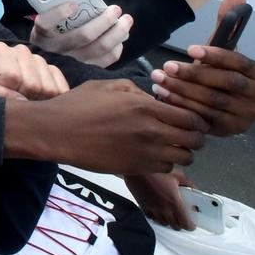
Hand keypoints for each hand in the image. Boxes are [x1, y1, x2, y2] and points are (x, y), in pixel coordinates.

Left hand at [0, 42, 67, 100]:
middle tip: (12, 97)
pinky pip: (61, 89)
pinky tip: (37, 99)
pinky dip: (51, 100)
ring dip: (36, 100)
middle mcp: (20, 50)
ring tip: (22, 97)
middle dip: (22, 97)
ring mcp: (39, 59)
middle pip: (32, 84)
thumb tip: (22, 99)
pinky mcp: (54, 71)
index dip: (6, 90)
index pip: (13, 76)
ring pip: (48, 89)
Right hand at [15, 79, 207, 173]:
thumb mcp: (106, 86)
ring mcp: (145, 153)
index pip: (191, 118)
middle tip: (185, 135)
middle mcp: (152, 131)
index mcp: (145, 107)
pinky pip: (166, 169)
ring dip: (181, 152)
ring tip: (170, 147)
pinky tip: (153, 155)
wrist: (56, 132)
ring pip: (184, 158)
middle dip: (195, 138)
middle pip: (194, 140)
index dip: (197, 120)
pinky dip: (166, 163)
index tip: (193, 120)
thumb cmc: (78, 105)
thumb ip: (134, 90)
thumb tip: (152, 99)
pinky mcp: (136, 168)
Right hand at [30, 3, 131, 67]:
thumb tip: (87, 0)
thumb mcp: (49, 19)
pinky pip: (107, 59)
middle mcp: (56, 50)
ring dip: (117, 32)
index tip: (74, 3)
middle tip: (115, 9)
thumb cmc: (55, 30)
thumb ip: (61, 9)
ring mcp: (73, 62)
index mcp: (42, 34)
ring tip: (126, 19)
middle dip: (104, 20)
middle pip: (83, 35)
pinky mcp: (87, 70)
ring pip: (100, 47)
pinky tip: (121, 36)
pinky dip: (118, 46)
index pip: (45, 23)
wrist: (54, 56)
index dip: (59, 13)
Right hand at [128, 170, 194, 230]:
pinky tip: (157, 210)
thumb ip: (189, 184)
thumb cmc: (157, 170)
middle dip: (180, 223)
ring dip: (168, 221)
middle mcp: (164, 209)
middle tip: (182, 217)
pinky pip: (151, 217)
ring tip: (170, 214)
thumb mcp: (178, 174)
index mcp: (175, 202)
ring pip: (163, 223)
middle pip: (175, 226)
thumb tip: (194, 190)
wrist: (137, 167)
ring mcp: (152, 209)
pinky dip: (156, 216)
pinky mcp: (142, 206)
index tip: (192, 223)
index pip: (185, 223)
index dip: (190, 225)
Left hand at [147, 0, 254, 135]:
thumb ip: (227, 21)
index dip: (216, 56)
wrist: (219, 103)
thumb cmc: (217, 70)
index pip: (241, 62)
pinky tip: (164, 96)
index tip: (190, 49)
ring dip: (183, 90)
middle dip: (194, 74)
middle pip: (227, 84)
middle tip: (167, 66)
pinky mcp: (231, 131)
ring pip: (213, 102)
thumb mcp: (222, 47)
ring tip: (159, 79)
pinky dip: (183, 106)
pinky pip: (205, 118)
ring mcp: (248, 117)